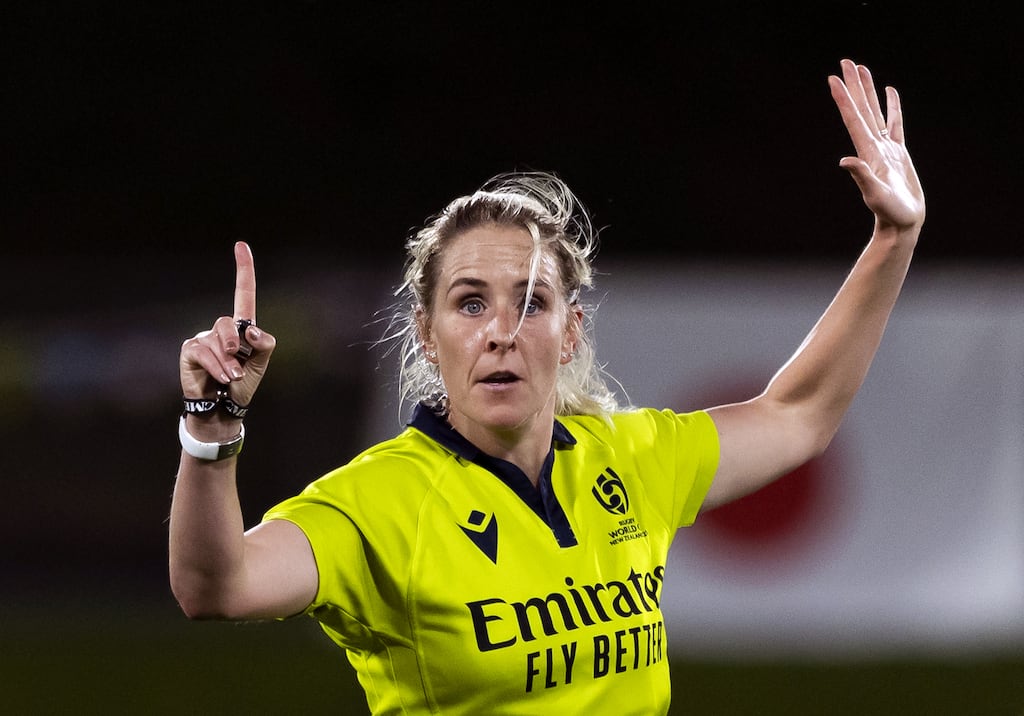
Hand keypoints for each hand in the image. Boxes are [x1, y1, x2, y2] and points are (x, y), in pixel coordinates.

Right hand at [179, 242, 275, 408]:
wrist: (224, 407)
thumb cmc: (243, 384)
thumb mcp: (261, 364)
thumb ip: (264, 345)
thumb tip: (251, 329)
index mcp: (241, 328)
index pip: (243, 294)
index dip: (243, 269)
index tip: (241, 245)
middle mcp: (220, 329)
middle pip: (228, 322)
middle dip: (235, 345)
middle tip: (239, 369)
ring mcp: (203, 338)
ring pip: (217, 341)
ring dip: (228, 364)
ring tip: (231, 378)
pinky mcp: (190, 350)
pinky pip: (204, 352)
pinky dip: (216, 367)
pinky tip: (221, 379)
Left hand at [829, 59, 925, 233]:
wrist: (902, 223)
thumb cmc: (889, 212)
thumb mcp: (874, 194)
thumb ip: (862, 177)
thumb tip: (845, 161)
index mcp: (867, 152)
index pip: (853, 119)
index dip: (844, 99)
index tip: (833, 79)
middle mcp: (873, 146)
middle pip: (862, 108)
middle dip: (854, 85)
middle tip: (846, 62)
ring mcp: (885, 148)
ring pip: (875, 111)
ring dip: (869, 91)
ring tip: (862, 68)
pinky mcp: (898, 152)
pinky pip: (895, 123)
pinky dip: (892, 106)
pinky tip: (890, 92)